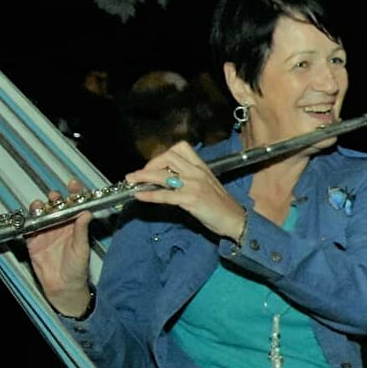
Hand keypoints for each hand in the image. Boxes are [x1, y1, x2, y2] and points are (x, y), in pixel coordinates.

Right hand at [25, 181, 93, 317]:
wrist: (63, 287)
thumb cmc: (77, 269)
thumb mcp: (81, 248)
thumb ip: (81, 231)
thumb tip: (86, 213)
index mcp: (74, 225)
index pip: (74, 205)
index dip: (74, 193)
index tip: (73, 184)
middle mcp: (60, 226)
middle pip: (55, 206)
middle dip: (54, 198)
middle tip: (55, 197)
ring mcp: (45, 232)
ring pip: (40, 214)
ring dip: (39, 208)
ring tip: (40, 206)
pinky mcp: (33, 241)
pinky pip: (28, 228)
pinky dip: (27, 221)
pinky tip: (29, 217)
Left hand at [126, 142, 246, 239]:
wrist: (235, 219)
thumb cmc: (221, 205)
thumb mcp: (207, 185)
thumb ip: (190, 178)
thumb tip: (167, 179)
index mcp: (202, 167)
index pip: (180, 148)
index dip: (163, 155)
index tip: (155, 166)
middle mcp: (197, 172)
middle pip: (168, 157)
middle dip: (150, 165)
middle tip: (141, 176)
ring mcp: (194, 185)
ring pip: (163, 175)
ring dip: (143, 177)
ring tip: (131, 181)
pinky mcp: (191, 200)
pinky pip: (165, 195)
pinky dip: (150, 195)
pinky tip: (140, 196)